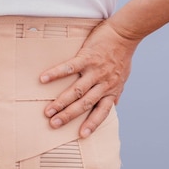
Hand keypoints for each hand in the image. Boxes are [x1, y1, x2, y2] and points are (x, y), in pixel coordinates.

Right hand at [40, 20, 139, 137]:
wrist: (125, 33)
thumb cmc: (123, 55)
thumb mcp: (123, 77)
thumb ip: (115, 91)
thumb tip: (114, 104)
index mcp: (111, 89)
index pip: (102, 111)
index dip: (92, 124)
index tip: (82, 135)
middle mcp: (103, 83)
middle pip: (84, 104)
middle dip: (68, 116)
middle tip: (54, 124)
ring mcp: (95, 70)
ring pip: (76, 90)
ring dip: (61, 102)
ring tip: (48, 110)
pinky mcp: (87, 56)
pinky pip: (69, 67)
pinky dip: (56, 73)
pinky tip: (43, 79)